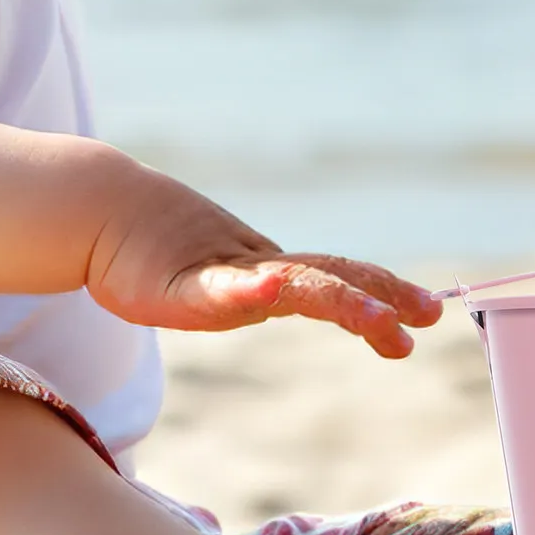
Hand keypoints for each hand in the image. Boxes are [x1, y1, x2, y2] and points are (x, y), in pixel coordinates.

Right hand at [85, 159, 440, 356]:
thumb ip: (260, 289)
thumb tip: (294, 294)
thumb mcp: (224, 282)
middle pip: (334, 279)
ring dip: (341, 300)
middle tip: (428, 316)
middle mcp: (261, 269)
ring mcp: (224, 275)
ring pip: (293, 286)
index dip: (388, 291)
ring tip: (380, 320)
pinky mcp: (180, 286)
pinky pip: (219, 291)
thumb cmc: (162, 253)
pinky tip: (270, 291)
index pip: (344, 278)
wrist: (105, 214)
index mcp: (275, 273)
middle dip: (384, 296)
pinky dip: (250, 290)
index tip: (429, 312)